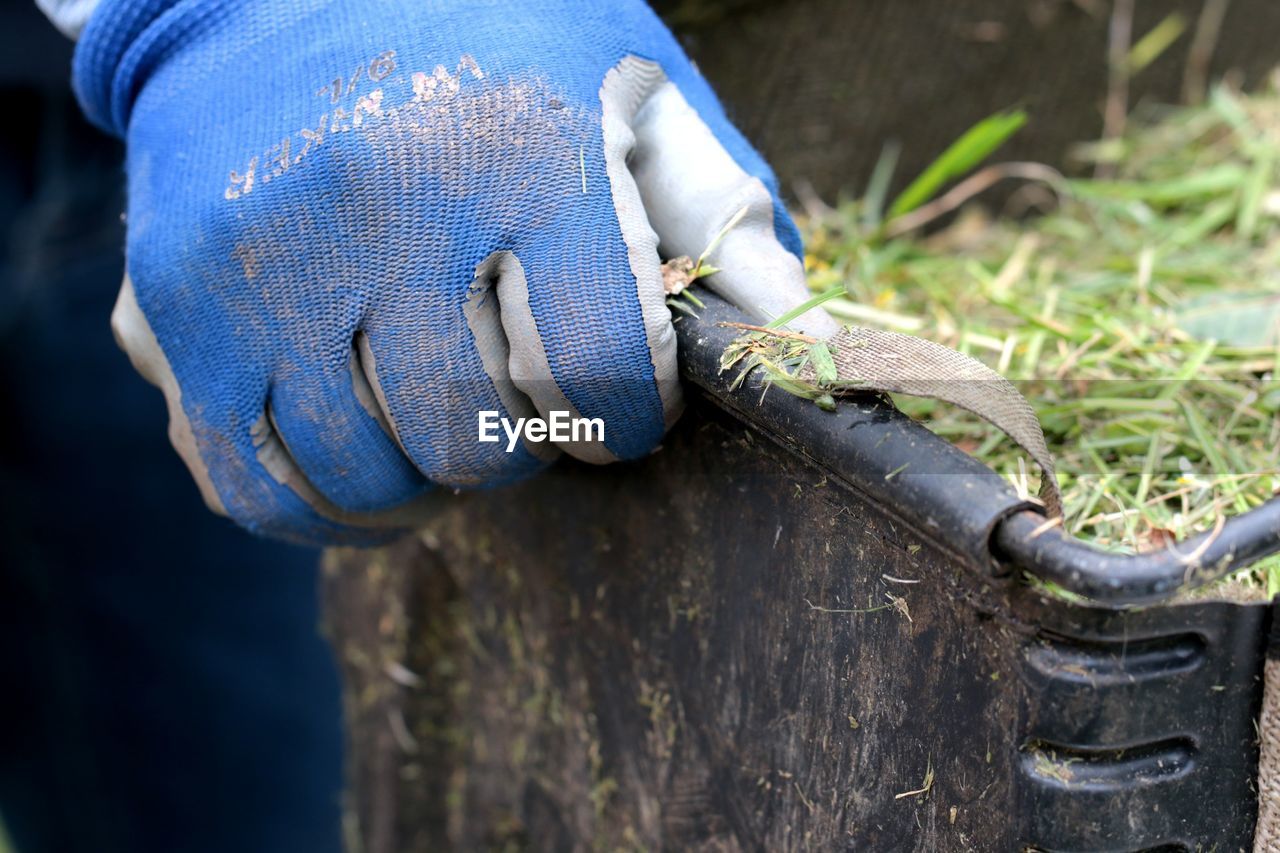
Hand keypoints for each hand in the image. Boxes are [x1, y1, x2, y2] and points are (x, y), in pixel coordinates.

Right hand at [79, 0, 832, 542]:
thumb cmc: (482, 37)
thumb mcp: (624, 86)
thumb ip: (717, 216)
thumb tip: (791, 343)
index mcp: (519, 149)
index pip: (604, 369)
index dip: (629, 420)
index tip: (623, 411)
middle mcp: (379, 205)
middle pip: (471, 439)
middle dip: (520, 452)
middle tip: (524, 414)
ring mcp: (262, 263)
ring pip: (363, 476)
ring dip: (426, 484)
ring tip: (447, 434)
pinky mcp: (173, 307)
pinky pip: (251, 481)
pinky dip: (324, 509)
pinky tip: (369, 471)